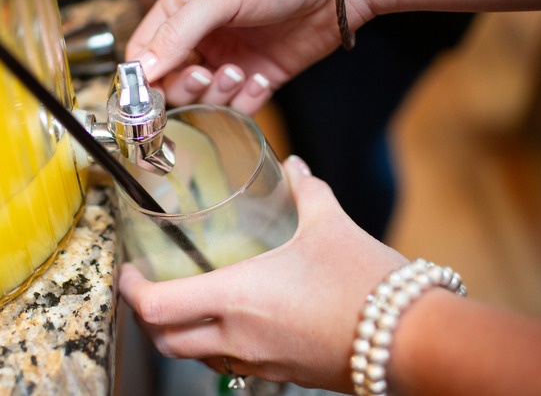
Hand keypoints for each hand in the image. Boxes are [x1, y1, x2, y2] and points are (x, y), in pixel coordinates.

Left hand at [118, 156, 406, 392]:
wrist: (410, 340)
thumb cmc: (365, 284)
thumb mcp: (329, 225)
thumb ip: (304, 191)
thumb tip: (292, 168)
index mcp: (237, 298)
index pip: (158, 307)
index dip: (132, 290)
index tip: (130, 271)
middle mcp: (238, 337)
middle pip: (165, 340)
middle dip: (147, 316)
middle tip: (149, 288)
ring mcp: (257, 361)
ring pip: (194, 356)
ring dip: (178, 332)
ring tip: (184, 302)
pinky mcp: (279, 373)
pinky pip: (229, 364)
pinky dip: (213, 344)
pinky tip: (231, 320)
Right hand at [125, 0, 372, 113]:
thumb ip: (177, 32)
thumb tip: (141, 68)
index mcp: (183, 7)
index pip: (145, 50)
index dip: (143, 76)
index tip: (145, 97)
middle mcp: (203, 36)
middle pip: (172, 82)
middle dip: (185, 87)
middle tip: (205, 76)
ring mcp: (231, 57)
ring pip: (204, 98)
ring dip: (218, 94)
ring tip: (239, 72)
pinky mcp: (258, 76)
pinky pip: (239, 106)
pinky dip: (246, 102)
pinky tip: (260, 79)